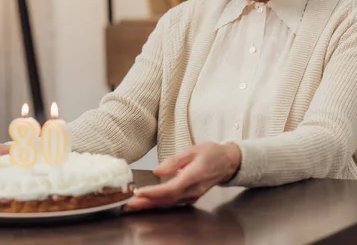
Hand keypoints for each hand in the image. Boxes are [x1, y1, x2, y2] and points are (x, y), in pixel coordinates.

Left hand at [125, 142, 240, 211]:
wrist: (228, 162)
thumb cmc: (211, 153)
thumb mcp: (193, 150)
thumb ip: (174, 161)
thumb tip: (157, 170)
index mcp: (194, 176)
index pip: (171, 188)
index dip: (154, 192)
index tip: (139, 193)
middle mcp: (193, 190)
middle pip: (167, 200)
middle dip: (146, 203)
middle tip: (128, 204)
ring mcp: (193, 196)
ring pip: (168, 203)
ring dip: (150, 205)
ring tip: (133, 205)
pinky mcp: (191, 197)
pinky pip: (172, 202)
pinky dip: (158, 203)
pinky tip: (147, 202)